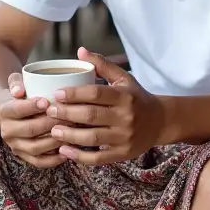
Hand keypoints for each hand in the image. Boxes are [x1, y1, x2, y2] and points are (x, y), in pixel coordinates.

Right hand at [0, 71, 63, 168]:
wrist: (14, 112)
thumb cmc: (22, 94)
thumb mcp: (17, 82)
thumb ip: (16, 82)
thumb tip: (19, 91)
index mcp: (4, 112)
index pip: (16, 110)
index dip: (31, 107)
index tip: (47, 102)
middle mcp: (7, 131)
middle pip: (29, 130)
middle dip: (50, 123)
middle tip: (67, 116)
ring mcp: (16, 146)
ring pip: (36, 148)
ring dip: (55, 140)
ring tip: (71, 131)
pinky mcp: (25, 157)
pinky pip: (40, 162)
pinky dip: (54, 159)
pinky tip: (68, 149)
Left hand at [46, 47, 167, 164]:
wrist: (160, 122)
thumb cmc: (136, 97)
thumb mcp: (123, 79)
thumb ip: (102, 65)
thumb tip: (80, 51)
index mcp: (124, 96)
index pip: (96, 93)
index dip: (74, 93)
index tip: (56, 94)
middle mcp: (125, 117)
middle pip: (91, 116)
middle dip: (67, 113)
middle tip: (49, 111)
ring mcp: (124, 137)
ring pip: (92, 138)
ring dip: (70, 135)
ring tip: (53, 130)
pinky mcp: (122, 154)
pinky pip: (98, 158)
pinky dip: (79, 156)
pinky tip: (64, 151)